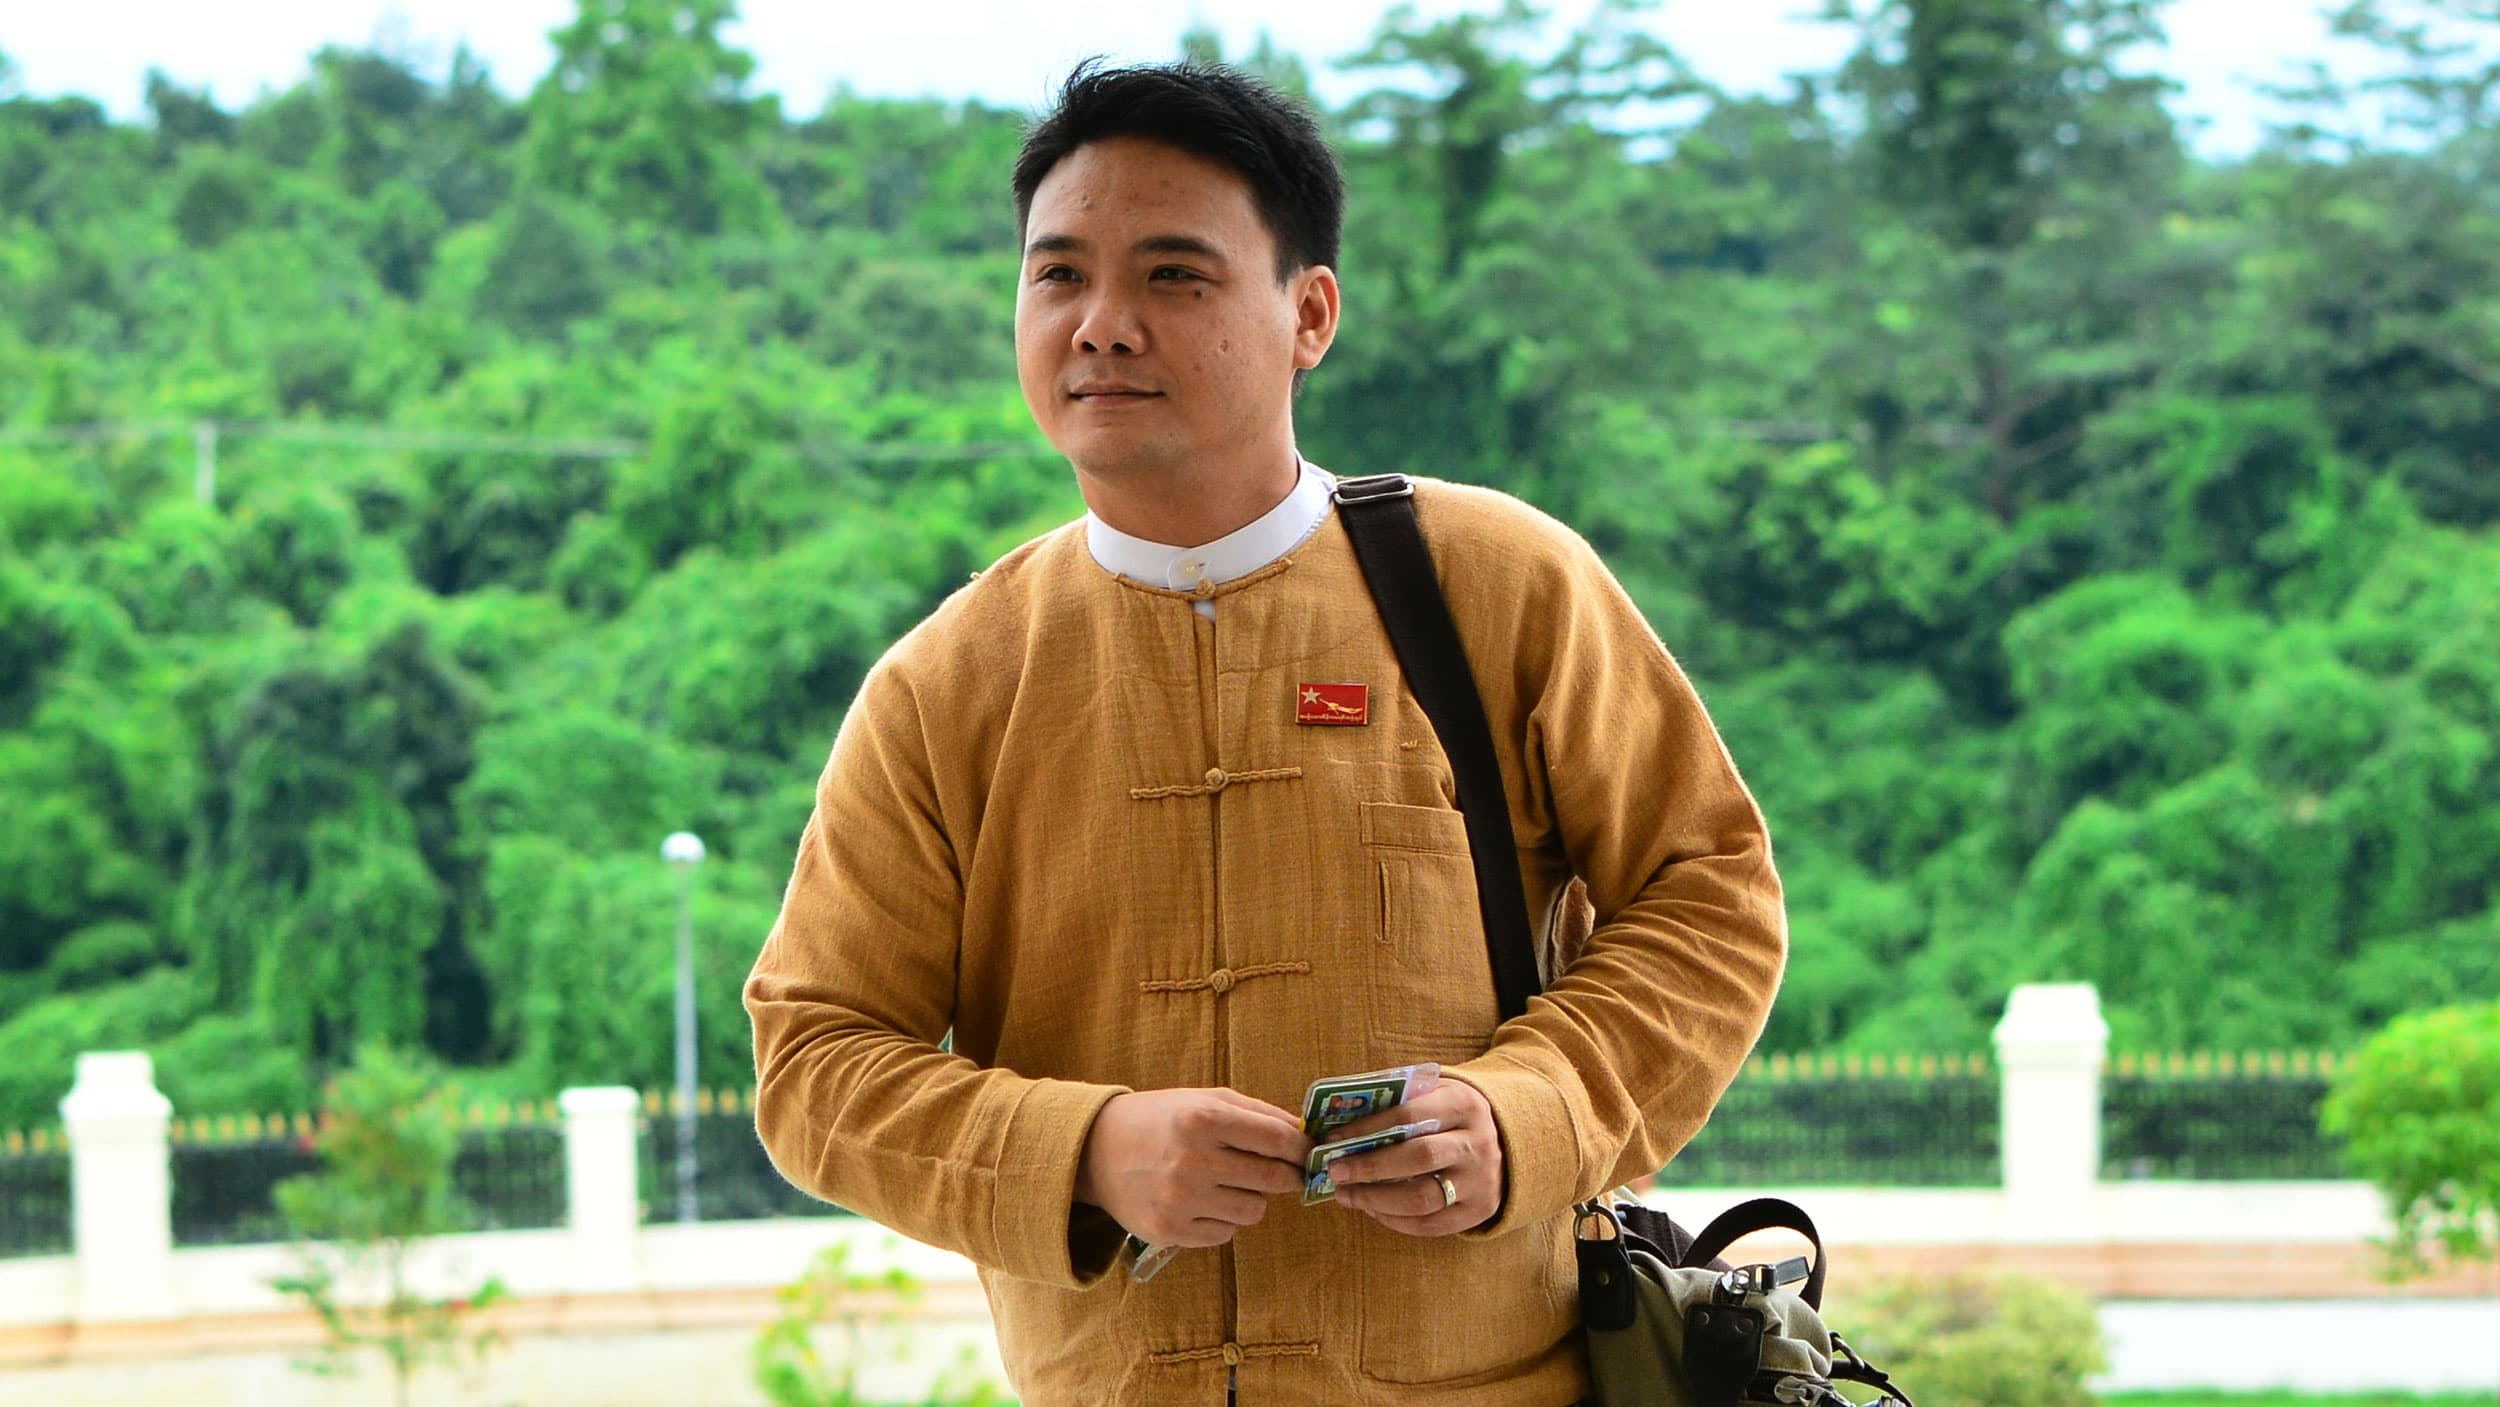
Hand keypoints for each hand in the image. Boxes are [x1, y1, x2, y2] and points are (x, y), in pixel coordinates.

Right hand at [1075, 1088, 1312, 1247]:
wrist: (1096, 1150)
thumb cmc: (1162, 1119)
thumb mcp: (1206, 1100)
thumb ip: (1259, 1114)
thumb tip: (1306, 1136)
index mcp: (1204, 1119)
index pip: (1278, 1140)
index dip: (1302, 1149)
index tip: (1307, 1153)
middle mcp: (1193, 1160)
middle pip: (1274, 1179)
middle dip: (1287, 1176)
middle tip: (1283, 1172)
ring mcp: (1180, 1200)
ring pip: (1254, 1211)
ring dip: (1253, 1198)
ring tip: (1230, 1183)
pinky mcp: (1169, 1231)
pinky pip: (1226, 1234)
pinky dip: (1224, 1218)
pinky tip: (1204, 1200)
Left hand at [1326, 1078, 1502, 1234]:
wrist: (1508, 1143)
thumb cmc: (1452, 1116)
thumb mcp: (1436, 1095)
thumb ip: (1398, 1101)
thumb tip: (1342, 1121)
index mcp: (1464, 1104)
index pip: (1410, 1115)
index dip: (1368, 1128)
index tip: (1334, 1139)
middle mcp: (1477, 1143)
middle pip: (1418, 1158)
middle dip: (1370, 1167)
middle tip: (1336, 1172)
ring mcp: (1480, 1181)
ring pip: (1422, 1198)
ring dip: (1376, 1200)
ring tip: (1347, 1195)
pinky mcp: (1478, 1211)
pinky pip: (1430, 1225)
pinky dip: (1395, 1221)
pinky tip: (1372, 1210)